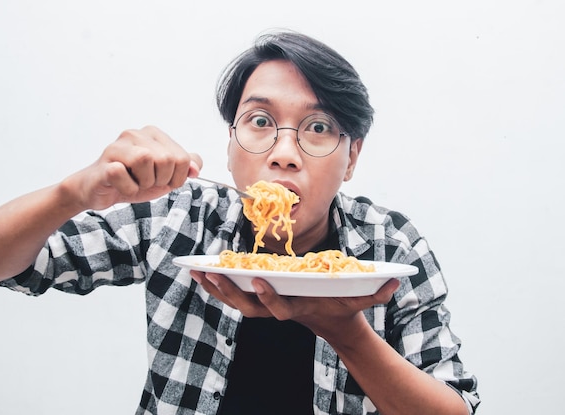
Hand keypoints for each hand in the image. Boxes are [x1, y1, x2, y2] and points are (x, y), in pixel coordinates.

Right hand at [63, 125, 202, 210]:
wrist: (99, 191)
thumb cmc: (132, 180)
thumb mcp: (165, 175)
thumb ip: (185, 167)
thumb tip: (195, 169)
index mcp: (153, 134)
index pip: (183, 158)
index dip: (176, 177)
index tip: (161, 179)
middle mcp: (135, 134)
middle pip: (168, 160)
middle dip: (161, 180)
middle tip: (145, 182)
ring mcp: (118, 146)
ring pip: (147, 162)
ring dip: (144, 183)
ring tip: (134, 182)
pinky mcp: (105, 162)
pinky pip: (124, 175)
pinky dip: (128, 188)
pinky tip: (121, 185)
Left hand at [190, 270, 399, 337]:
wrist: (331, 321)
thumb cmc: (342, 309)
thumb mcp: (362, 301)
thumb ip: (377, 293)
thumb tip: (395, 283)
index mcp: (299, 309)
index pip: (279, 308)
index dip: (267, 297)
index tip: (258, 279)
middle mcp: (278, 310)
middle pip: (248, 307)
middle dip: (228, 292)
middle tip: (210, 273)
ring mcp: (266, 306)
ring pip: (235, 301)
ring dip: (215, 288)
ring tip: (196, 270)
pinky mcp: (260, 299)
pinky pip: (234, 293)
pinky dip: (217, 284)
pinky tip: (201, 271)